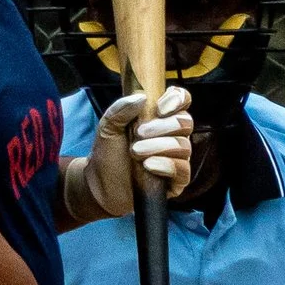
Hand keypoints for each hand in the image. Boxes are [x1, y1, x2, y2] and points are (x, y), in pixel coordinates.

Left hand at [82, 83, 193, 214]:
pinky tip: (149, 166)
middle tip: (138, 134)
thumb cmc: (108, 156)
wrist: (99, 187)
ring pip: (184, 146)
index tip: (159, 108)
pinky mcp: (177, 181)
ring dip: (159, 146)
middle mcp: (173, 136)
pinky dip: (166, 165)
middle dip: (162, 127)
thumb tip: (142, 97)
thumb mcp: (108, 127)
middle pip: (185, 122)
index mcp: (159, 119)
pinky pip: (183, 170)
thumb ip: (120, 109)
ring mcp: (177, 159)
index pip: (181, 100)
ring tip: (136, 153)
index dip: (177, 99)